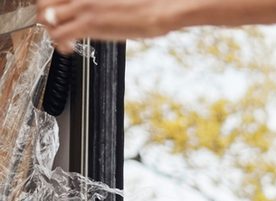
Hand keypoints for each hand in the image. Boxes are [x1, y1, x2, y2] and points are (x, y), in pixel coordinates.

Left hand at [37, 0, 181, 51]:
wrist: (159, 9)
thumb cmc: (148, 5)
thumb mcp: (119, 0)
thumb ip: (104, 4)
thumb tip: (104, 10)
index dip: (53, 6)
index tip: (59, 16)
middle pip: (45, 3)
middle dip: (46, 17)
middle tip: (56, 28)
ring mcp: (84, 9)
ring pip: (47, 19)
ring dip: (51, 32)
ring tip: (63, 40)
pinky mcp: (89, 24)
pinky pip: (60, 35)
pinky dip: (59, 45)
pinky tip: (69, 49)